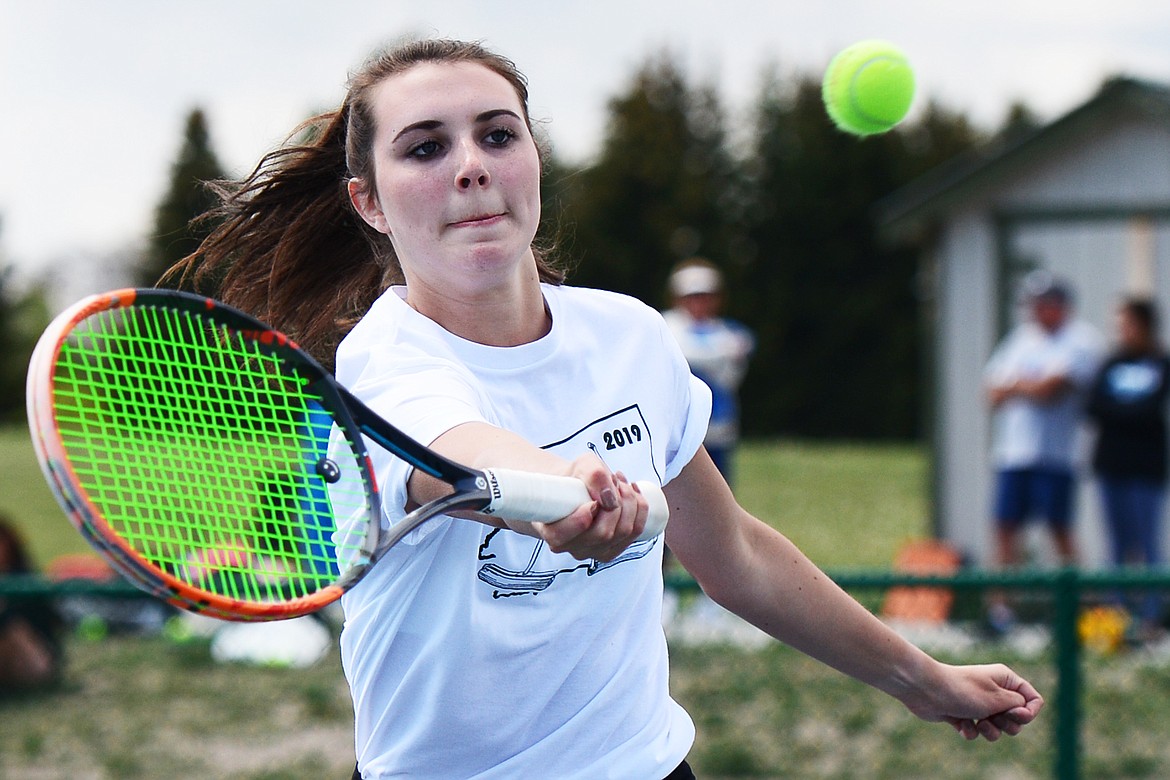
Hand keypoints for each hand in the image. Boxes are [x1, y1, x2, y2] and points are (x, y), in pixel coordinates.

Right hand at [519, 455, 649, 561]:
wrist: (580, 488)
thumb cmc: (576, 477)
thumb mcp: (581, 466)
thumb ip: (593, 475)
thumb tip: (610, 497)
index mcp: (553, 532)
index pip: (562, 536)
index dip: (581, 519)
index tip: (592, 501)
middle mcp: (573, 547)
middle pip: (603, 534)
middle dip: (616, 503)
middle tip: (614, 481)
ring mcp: (595, 552)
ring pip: (623, 532)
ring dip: (630, 502)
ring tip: (621, 483)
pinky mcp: (614, 549)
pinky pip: (635, 533)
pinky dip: (640, 510)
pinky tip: (634, 494)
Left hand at [905, 662, 1043, 740]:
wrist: (925, 690)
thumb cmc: (963, 691)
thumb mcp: (998, 698)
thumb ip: (1019, 707)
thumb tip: (1026, 711)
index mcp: (1005, 679)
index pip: (1033, 699)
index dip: (1028, 712)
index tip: (1015, 714)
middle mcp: (994, 691)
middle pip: (1017, 718)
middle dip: (1007, 724)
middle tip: (992, 716)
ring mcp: (978, 704)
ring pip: (997, 729)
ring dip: (989, 731)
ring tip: (978, 722)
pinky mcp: (963, 715)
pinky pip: (977, 732)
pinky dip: (970, 731)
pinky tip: (960, 724)